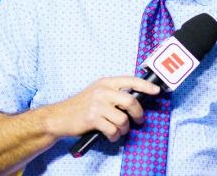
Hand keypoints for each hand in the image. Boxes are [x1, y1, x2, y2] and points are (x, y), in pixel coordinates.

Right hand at [42, 76, 160, 141]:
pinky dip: (115, 136)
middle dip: (138, 114)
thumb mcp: (97, 92)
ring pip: (123, 119)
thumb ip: (114, 93)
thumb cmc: (81, 106)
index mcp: (106, 82)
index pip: (131, 80)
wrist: (59, 117)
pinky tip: (112, 136)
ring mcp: (97, 105)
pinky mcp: (93, 118)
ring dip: (124, 129)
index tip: (157, 91)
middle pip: (131, 101)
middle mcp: (103, 91)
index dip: (146, 86)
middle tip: (139, 120)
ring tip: (120, 130)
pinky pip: (112, 130)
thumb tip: (135, 99)